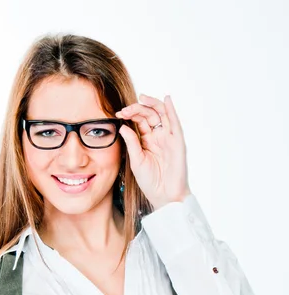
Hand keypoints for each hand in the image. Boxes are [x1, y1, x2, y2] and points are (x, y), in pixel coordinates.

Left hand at [115, 94, 191, 209]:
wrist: (164, 195)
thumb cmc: (150, 181)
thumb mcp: (136, 160)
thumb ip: (131, 143)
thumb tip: (123, 126)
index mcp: (147, 141)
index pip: (139, 121)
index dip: (130, 115)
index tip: (118, 114)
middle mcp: (158, 136)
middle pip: (149, 115)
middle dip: (137, 109)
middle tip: (126, 109)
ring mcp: (168, 138)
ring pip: (162, 114)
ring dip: (152, 104)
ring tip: (142, 98)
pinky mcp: (178, 142)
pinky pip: (175, 123)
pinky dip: (171, 110)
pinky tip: (166, 99)